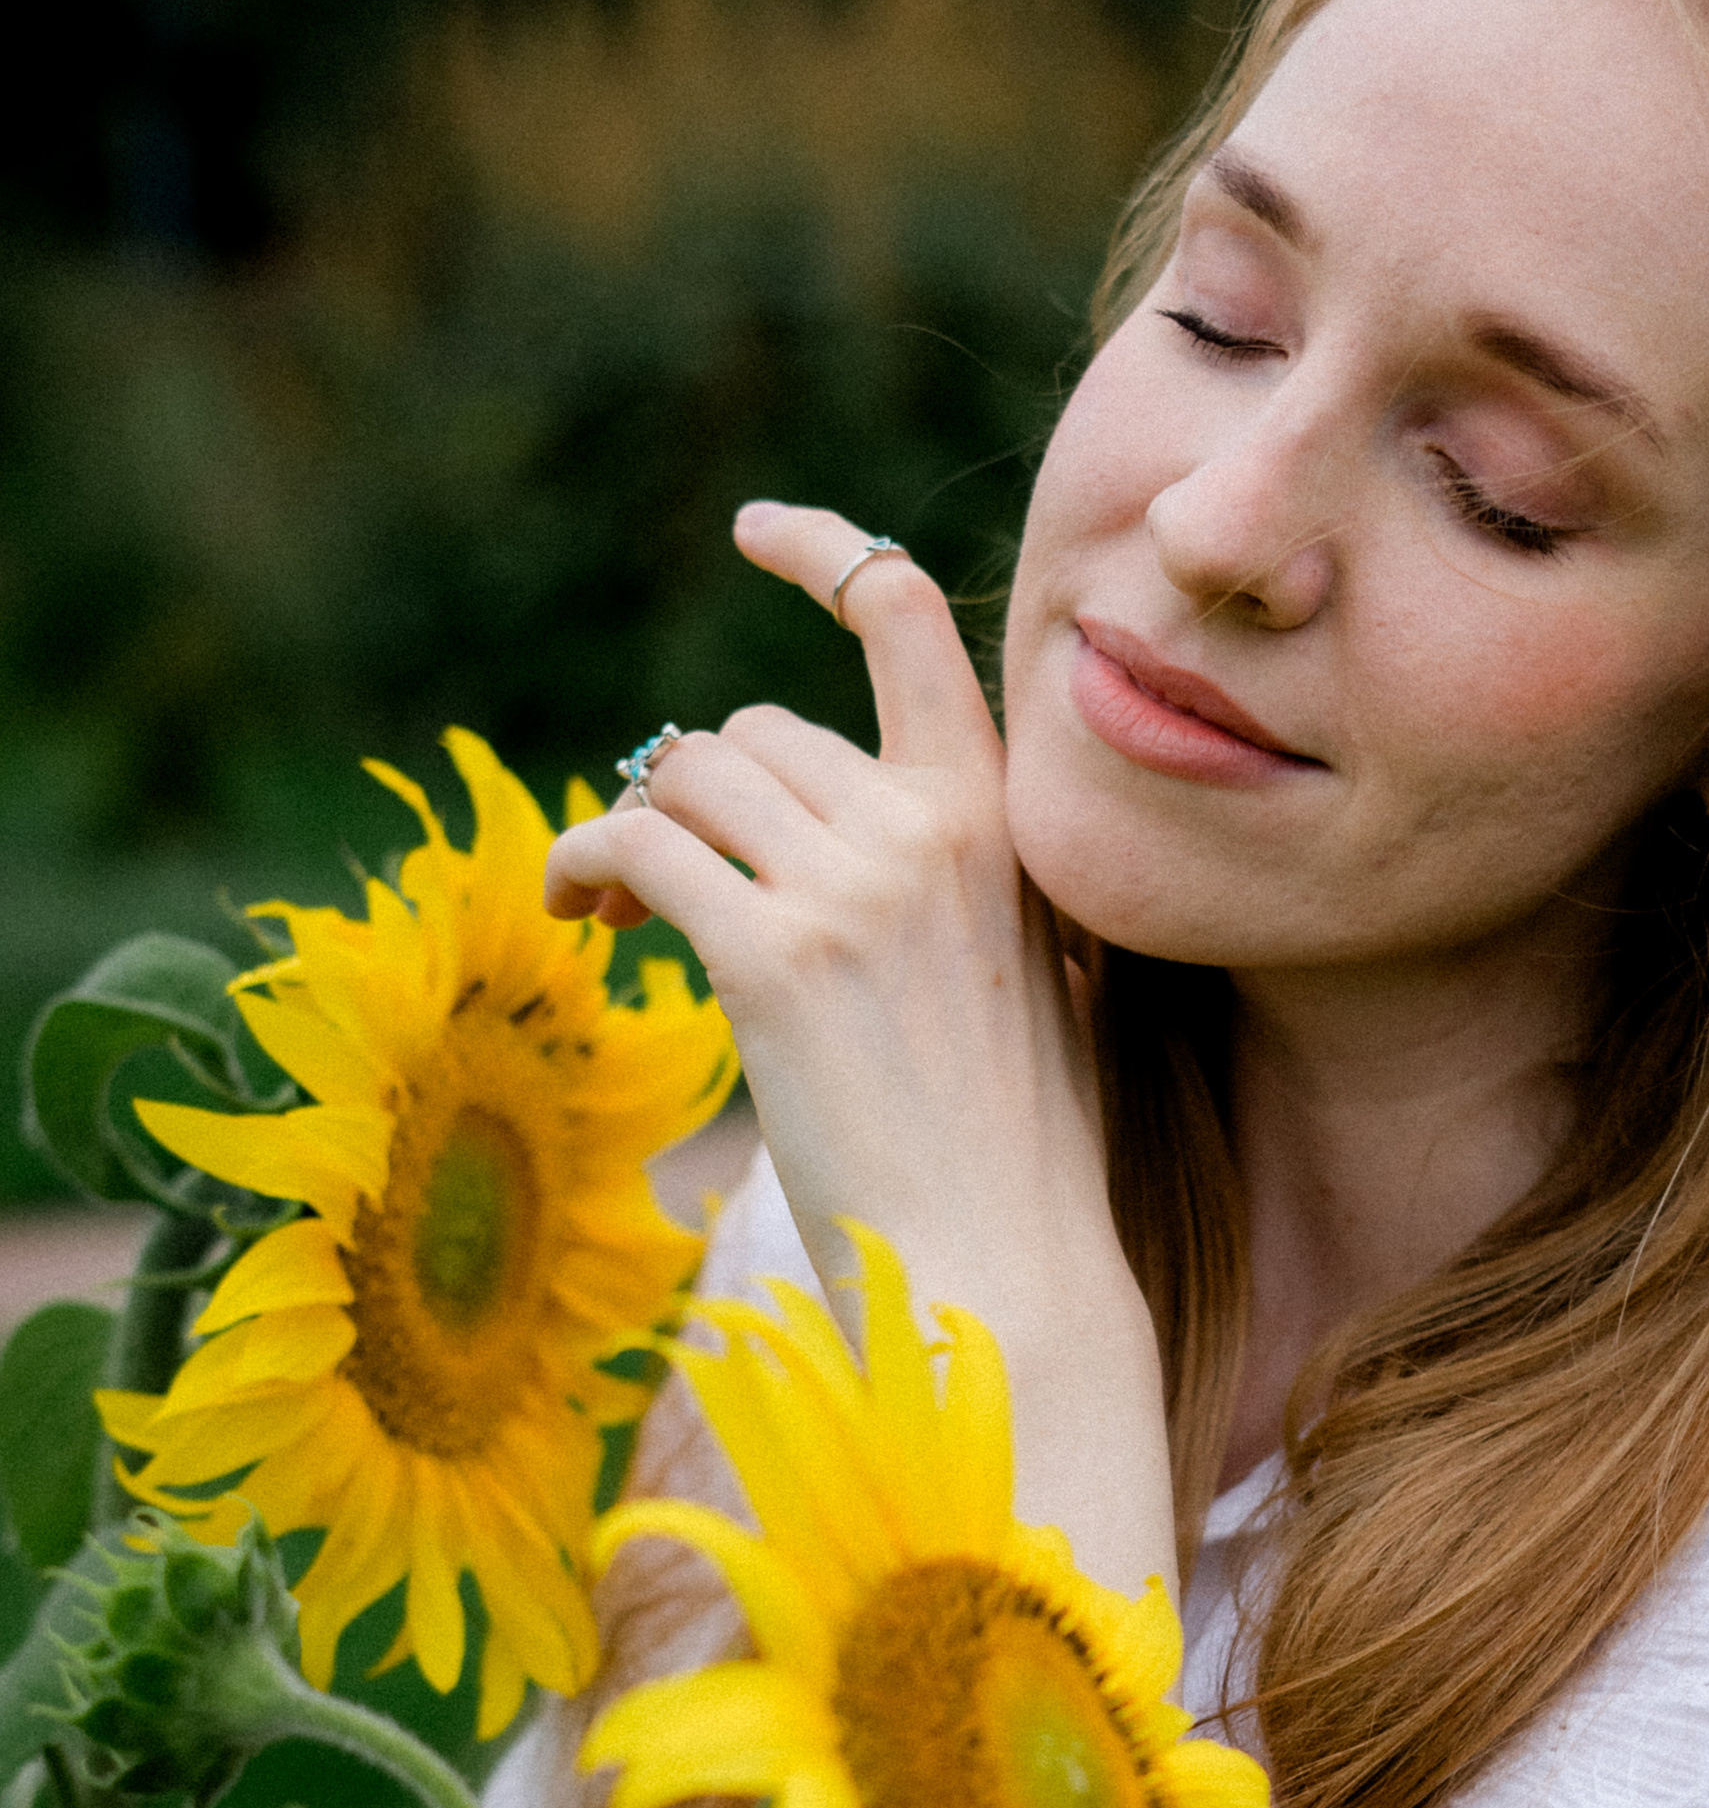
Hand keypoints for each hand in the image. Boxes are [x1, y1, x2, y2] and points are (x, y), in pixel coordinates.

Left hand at [545, 504, 1171, 1590]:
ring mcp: (855, 889)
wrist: (1006, 1276)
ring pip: (686, 778)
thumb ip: (957, 884)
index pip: (909, 621)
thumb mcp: (1031, 981)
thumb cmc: (1014, 1160)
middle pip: (757, 731)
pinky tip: (579, 917)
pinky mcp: (774, 959)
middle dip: (694, 791)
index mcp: (1000, 823)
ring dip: (628, 830)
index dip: (824, 552)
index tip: (754, 531)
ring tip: (607, 904)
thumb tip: (838, 836)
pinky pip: (639, 846)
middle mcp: (930, 830)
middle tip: (653, 873)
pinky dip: (586, 867)